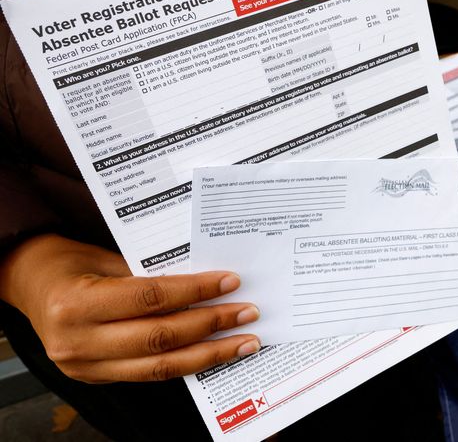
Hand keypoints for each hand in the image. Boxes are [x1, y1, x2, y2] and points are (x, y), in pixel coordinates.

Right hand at [0, 234, 260, 382]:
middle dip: (211, 325)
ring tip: (244, 342)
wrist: (31, 284)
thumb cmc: (72, 263)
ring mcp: (85, 366)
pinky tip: (214, 354)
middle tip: (247, 312)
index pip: (150, 298)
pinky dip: (187, 363)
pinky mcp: (96, 378)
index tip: (230, 282)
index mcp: (77, 303)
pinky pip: (150, 374)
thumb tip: (209, 282)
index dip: (195, 291)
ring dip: (209, 354)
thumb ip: (151, 274)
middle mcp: (77, 341)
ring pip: (160, 366)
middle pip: (160, 337)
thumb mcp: (108, 259)